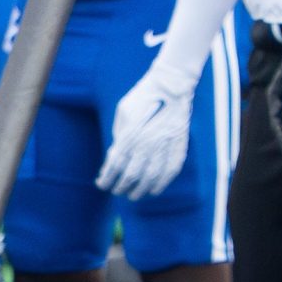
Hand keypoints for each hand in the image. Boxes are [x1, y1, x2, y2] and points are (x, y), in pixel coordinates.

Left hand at [96, 66, 194, 199]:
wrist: (171, 86)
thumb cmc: (142, 97)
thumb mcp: (123, 114)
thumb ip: (120, 136)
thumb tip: (115, 157)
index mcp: (129, 134)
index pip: (114, 164)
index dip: (107, 177)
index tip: (101, 184)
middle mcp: (146, 143)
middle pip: (131, 174)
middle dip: (121, 186)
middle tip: (116, 192)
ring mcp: (165, 146)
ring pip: (151, 176)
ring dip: (140, 189)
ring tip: (133, 195)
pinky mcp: (179, 146)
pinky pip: (170, 170)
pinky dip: (161, 183)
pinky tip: (154, 190)